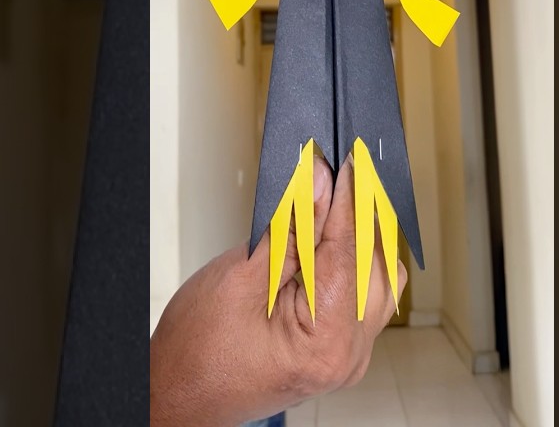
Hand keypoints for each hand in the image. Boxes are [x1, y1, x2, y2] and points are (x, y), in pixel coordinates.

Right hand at [150, 156, 406, 426]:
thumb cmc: (197, 354)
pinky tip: (331, 238)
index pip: (350, 254)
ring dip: (358, 238)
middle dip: (357, 215)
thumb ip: (290, 229)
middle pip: (375, 267)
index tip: (348, 163)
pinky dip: (352, 262)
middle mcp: (347, 356)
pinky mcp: (339, 349)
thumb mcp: (240, 278)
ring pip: (377, 280)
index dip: (348, 201)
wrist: (180, 396)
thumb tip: (319, 184)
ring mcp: (347, 356)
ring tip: (333, 201)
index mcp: (326, 345)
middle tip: (341, 173)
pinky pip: (364, 297)